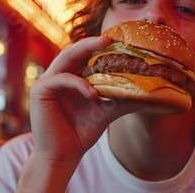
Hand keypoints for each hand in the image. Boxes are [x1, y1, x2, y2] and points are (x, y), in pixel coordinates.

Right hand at [28, 36, 151, 162]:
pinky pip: (61, 79)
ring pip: (66, 57)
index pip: (84, 55)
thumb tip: (154, 95)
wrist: (64, 155)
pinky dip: (79, 83)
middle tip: (110, 38)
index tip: (119, 41)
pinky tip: (94, 93)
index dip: (99, 47)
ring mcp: (47, 81)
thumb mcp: (108, 111)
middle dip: (92, 42)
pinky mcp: (40, 90)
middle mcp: (58, 75)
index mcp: (71, 77)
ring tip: (105, 47)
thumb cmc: (82, 132)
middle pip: (74, 50)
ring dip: (85, 51)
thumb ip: (125, 99)